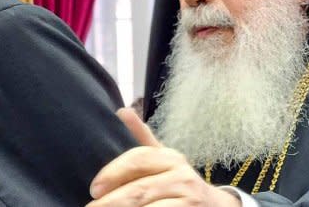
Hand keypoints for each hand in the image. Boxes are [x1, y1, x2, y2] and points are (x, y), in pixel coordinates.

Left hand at [86, 108, 240, 205]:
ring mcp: (188, 199)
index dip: (113, 172)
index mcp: (170, 158)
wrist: (215, 206)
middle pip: (140, 188)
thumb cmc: (179, 181)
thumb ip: (142, 137)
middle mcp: (181, 177)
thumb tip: (122, 111)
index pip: (138, 159)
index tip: (94, 188)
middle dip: (112, 201)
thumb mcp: (164, 158)